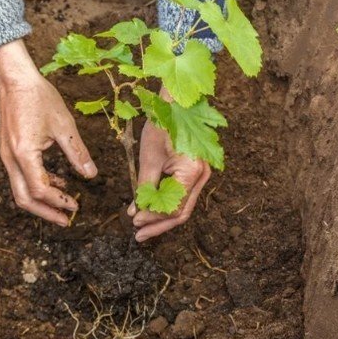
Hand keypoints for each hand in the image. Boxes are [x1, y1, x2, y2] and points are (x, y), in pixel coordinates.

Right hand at [0, 39, 96, 225]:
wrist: (14, 79)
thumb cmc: (38, 97)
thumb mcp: (64, 125)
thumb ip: (77, 153)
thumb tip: (92, 175)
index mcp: (24, 153)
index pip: (40, 190)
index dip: (59, 201)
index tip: (76, 206)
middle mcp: (10, 159)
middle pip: (24, 198)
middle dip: (45, 212)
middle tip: (66, 220)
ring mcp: (6, 156)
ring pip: (19, 190)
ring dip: (41, 202)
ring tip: (63, 205)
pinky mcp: (8, 151)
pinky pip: (20, 176)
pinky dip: (36, 185)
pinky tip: (56, 182)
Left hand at [128, 88, 210, 241]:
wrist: (175, 103)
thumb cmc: (162, 125)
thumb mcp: (149, 158)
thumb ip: (144, 187)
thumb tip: (136, 212)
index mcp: (192, 173)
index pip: (174, 209)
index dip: (153, 219)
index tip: (134, 222)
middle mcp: (203, 177)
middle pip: (182, 213)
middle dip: (158, 225)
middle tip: (138, 235)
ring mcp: (202, 175)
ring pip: (183, 206)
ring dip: (162, 217)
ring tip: (142, 226)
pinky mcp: (195, 171)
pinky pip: (183, 195)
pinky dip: (167, 204)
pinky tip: (151, 209)